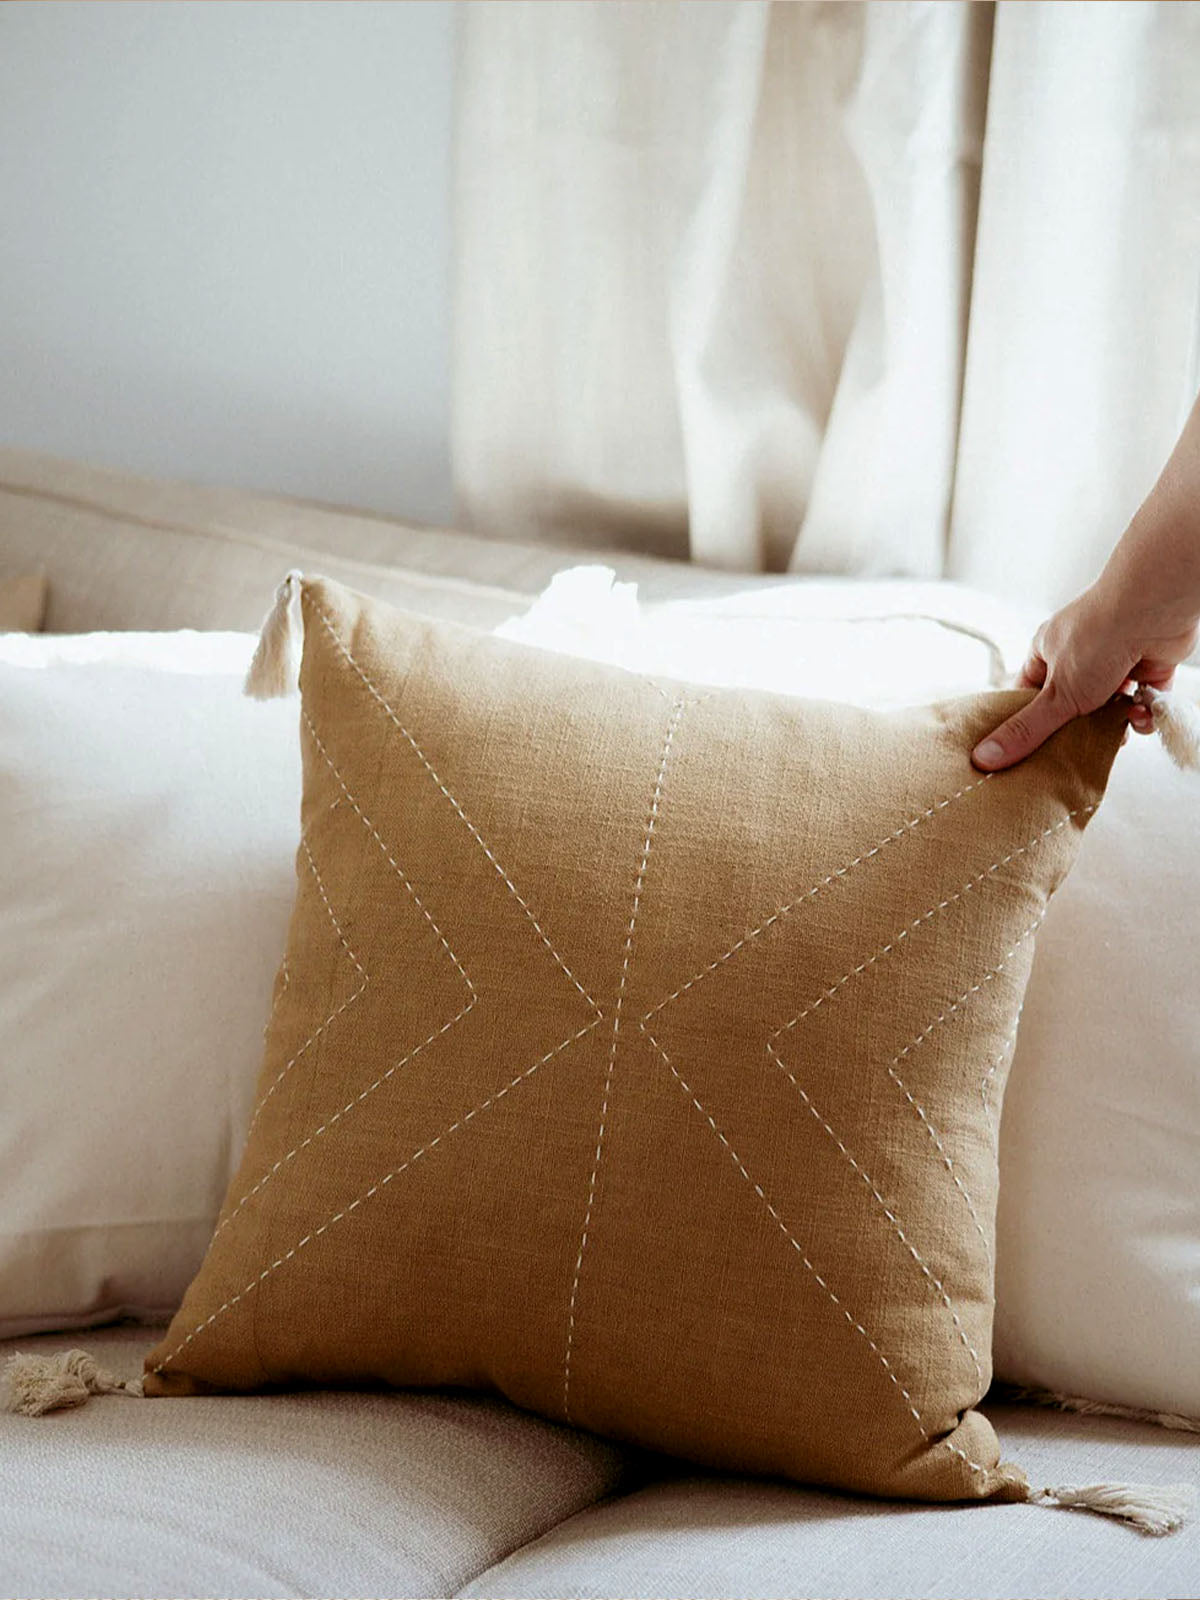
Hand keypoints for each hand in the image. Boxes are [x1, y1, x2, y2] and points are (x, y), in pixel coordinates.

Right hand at [971, 580, 1199, 770]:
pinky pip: (1141, 703)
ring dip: (1116, 722)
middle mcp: (1079, 656)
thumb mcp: (1056, 694)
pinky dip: (1143, 713)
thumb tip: (984, 759)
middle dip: (1079, 729)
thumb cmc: (1098, 637)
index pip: (1028, 695)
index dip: (1028, 723)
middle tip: (1081, 746)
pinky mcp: (1147, 668)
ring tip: (1120, 727)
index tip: (1028, 751)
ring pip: (1109, 708)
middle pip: (1071, 707)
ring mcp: (1115, 661)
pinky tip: (1142, 712)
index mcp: (1046, 653)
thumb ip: (1026, 730)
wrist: (1154, 608)